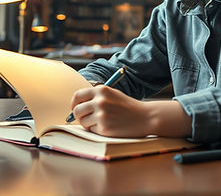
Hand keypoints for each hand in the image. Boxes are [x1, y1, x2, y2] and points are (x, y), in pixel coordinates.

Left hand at [69, 87, 191, 137]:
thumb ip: (96, 97)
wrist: (146, 117)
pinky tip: (109, 127)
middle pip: (77, 110)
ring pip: (83, 122)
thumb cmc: (128, 107)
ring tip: (101, 122)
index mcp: (101, 90)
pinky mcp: (104, 128)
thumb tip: (76, 105)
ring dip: (88, 124)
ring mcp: (102, 115)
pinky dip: (97, 130)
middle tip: (84, 119)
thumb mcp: (112, 94)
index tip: (75, 108)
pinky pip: (92, 130)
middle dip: (78, 116)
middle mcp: (100, 101)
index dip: (74, 104)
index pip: (77, 96)